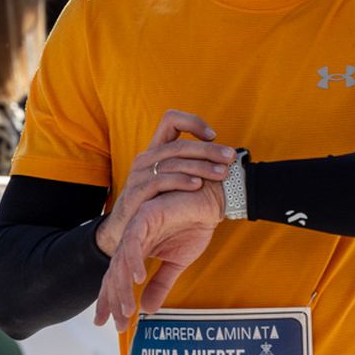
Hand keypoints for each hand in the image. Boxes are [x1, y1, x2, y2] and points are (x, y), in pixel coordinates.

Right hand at [95, 110, 233, 255]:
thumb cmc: (155, 207)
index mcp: (155, 151)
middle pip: (179, 144)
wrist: (125, 234)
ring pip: (173, 160)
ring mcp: (138, 175)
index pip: (171, 120)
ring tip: (221, 174)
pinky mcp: (135, 193)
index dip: (193, 122)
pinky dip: (181, 180)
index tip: (213, 136)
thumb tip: (224, 162)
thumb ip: (191, 169)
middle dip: (208, 149)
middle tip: (230, 157)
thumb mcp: (172, 183)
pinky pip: (160, 181)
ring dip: (201, 165)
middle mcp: (145, 158)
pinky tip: (198, 185)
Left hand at [95, 184, 224, 330]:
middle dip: (114, 300)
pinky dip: (134, 261)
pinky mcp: (145, 216)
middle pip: (114, 273)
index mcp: (138, 249)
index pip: (117, 278)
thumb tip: (148, 309)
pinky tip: (138, 278)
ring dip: (123, 287)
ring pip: (121, 261)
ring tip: (127, 309)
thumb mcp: (178, 263)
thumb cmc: (193, 225)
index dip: (111, 300)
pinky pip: (134, 241)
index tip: (108, 323)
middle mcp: (132, 240)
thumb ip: (161, 284)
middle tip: (119, 323)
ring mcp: (136, 227)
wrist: (210, 202)